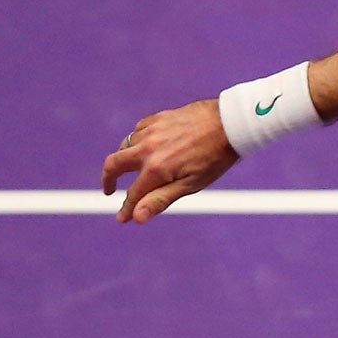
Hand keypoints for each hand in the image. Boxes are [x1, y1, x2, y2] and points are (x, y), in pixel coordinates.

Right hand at [100, 100, 236, 222]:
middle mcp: (147, 149)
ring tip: (129, 168)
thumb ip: (160, 199)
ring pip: (125, 145)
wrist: (229, 123)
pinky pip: (137, 131)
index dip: (127, 209)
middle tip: (110, 190)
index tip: (123, 219)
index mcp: (156, 169)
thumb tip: (136, 217)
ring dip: (123, 159)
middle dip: (108, 179)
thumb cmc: (214, 159)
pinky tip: (144, 146)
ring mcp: (150, 131)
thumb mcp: (191, 185)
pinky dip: (136, 141)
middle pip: (114, 164)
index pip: (133, 194)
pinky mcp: (156, 118)